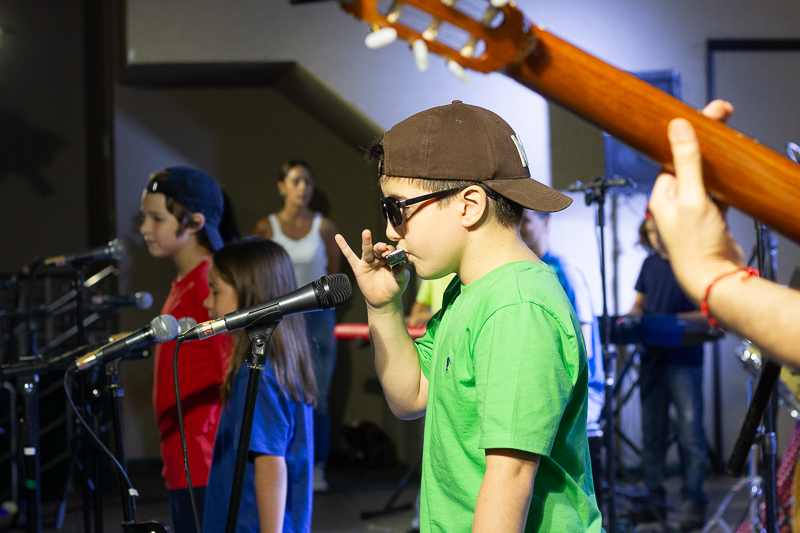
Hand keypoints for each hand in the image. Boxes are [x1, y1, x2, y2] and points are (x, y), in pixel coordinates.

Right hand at [335, 230, 409, 310]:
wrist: (384, 300)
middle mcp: (379, 257)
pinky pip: (350, 257)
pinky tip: (338, 237)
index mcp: (390, 258)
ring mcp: (368, 262)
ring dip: (367, 241)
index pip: (390, 250)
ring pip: (367, 250)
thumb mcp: (402, 280)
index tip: (391, 254)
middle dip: (380, 247)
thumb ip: (401, 272)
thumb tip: (398, 266)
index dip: (390, 251)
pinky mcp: (359, 268)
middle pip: (378, 248)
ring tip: (366, 233)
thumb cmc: (395, 287)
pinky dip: (343, 247)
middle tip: (382, 247)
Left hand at [649, 100, 745, 302]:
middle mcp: (673, 202)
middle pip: (688, 163)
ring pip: (704, 176)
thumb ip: (686, 161)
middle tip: (723, 116)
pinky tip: (736, 172)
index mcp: (661, 195)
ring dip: (716, 160)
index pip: (673, 156)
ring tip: (731, 139)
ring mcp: (692, 210)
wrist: (712, 277)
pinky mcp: (709, 219)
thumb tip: (677, 127)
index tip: (707, 114)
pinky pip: (717, 192)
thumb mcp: (691, 196)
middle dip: (705, 140)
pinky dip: (725, 181)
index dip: (689, 133)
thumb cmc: (694, 244)